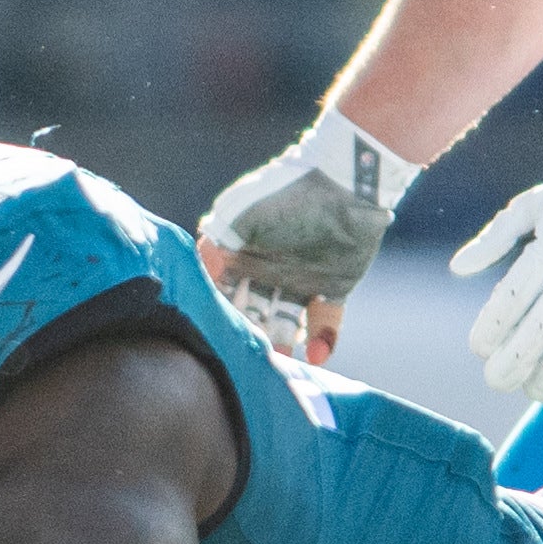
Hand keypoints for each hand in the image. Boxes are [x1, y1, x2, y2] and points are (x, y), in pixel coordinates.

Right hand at [198, 109, 413, 362]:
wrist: (346, 179)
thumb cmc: (285, 193)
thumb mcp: (238, 216)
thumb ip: (213, 246)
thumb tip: (196, 278)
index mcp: (240, 251)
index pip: (222, 291)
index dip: (220, 312)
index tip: (218, 334)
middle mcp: (267, 268)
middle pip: (253, 311)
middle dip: (250, 334)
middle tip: (248, 357)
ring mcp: (301, 278)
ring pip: (287, 321)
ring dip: (282, 343)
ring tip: (279, 364)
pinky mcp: (335, 285)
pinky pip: (327, 320)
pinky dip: (324, 340)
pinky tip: (317, 356)